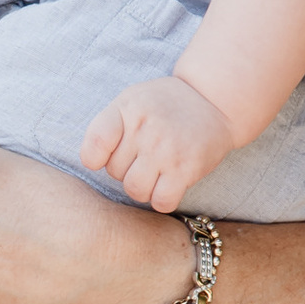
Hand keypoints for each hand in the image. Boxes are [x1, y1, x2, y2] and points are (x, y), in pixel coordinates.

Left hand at [82, 77, 236, 212]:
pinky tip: (168, 185)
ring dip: (142, 187)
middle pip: (114, 172)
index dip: (95, 159)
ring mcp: (166, 150)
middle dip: (126, 169)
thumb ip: (107, 126)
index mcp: (126, 109)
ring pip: (135, 190)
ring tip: (154, 172)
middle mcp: (145, 129)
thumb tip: (91, 162)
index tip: (106, 156)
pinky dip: (162, 199)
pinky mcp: (186, 169)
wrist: (214, 101)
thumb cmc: (164, 105)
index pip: (95, 146)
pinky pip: (161, 202)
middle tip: (144, 157)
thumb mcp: (131, 101)